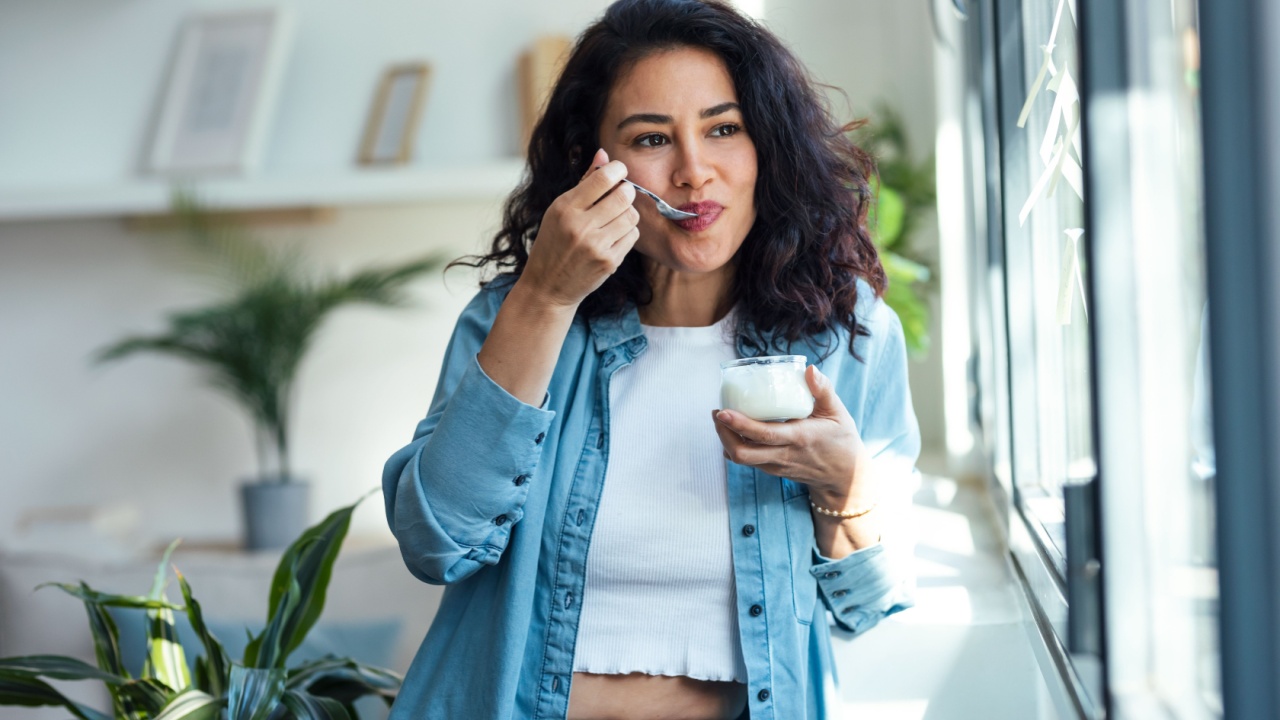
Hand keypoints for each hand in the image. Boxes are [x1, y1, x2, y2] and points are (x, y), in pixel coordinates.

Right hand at [520, 148, 640, 308]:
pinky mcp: (609, 262)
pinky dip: (627, 232)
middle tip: (621, 193)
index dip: (618, 170)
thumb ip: (585, 182)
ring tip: (615, 217)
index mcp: (565, 208)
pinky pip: (632, 236)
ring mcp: (596, 246)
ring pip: (631, 216)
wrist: (548, 286)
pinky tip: (613, 236)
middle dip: (627, 191)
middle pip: (623, 196)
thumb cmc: (553, 243)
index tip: (619, 171)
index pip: (602, 178)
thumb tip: (604, 154)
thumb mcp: (559, 210)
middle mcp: (580, 226)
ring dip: (628, 213)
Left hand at [712, 365, 875, 508]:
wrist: (845, 476)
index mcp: (800, 438)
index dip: (740, 424)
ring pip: (742, 459)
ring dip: (726, 439)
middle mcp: (785, 455)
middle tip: (718, 412)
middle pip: (743, 453)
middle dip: (723, 433)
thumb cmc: (841, 440)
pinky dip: (735, 446)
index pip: (764, 434)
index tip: (723, 411)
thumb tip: (809, 369)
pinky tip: (734, 430)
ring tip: (722, 418)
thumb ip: (823, 390)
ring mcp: (777, 466)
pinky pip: (748, 461)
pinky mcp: (773, 470)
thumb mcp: (838, 413)